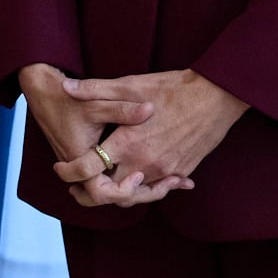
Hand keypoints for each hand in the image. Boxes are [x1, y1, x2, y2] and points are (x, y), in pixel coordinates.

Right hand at [15, 62, 161, 205]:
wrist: (44, 95)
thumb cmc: (66, 99)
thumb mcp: (95, 103)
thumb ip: (122, 109)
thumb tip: (150, 109)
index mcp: (81, 160)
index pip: (101, 193)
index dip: (123, 190)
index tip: (139, 175)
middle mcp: (83, 170)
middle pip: (116, 199)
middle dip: (145, 194)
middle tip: (172, 182)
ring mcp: (87, 169)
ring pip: (117, 192)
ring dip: (144, 189)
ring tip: (175, 180)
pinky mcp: (92, 164)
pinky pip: (114, 181)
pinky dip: (138, 180)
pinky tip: (166, 171)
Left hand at [46, 69, 250, 207]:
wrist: (217, 97)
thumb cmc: (172, 88)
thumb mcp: (131, 84)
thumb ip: (95, 90)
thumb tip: (65, 88)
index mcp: (128, 143)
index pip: (89, 170)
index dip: (70, 173)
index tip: (61, 169)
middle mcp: (145, 163)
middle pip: (111, 192)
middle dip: (92, 191)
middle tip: (77, 183)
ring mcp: (165, 170)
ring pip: (136, 193)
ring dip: (120, 190)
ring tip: (104, 182)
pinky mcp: (182, 171)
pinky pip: (160, 187)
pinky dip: (147, 186)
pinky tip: (139, 178)